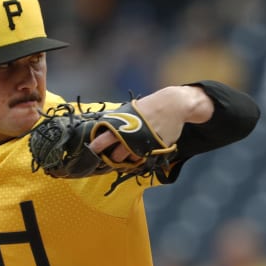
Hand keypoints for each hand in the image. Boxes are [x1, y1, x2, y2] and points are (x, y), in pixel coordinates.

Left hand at [89, 85, 213, 156]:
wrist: (173, 105)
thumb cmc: (150, 106)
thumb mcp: (130, 110)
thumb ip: (118, 120)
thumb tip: (104, 128)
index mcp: (122, 125)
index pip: (103, 139)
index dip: (96, 147)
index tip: (93, 150)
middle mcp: (131, 137)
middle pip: (115, 156)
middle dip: (111, 158)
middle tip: (110, 157)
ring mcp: (142, 144)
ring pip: (129, 160)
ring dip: (125, 160)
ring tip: (124, 156)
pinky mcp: (154, 149)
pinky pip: (142, 159)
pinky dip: (137, 159)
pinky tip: (136, 155)